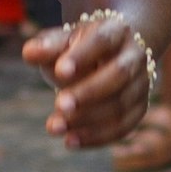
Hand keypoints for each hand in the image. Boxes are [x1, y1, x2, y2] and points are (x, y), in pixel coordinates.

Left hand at [23, 8, 157, 149]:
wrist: (111, 54)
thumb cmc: (79, 47)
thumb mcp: (62, 40)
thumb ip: (47, 46)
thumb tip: (29, 53)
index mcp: (116, 30)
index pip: (102, 40)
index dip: (83, 56)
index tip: (60, 71)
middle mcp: (135, 55)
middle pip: (119, 74)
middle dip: (89, 92)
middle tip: (59, 105)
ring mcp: (141, 83)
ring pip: (122, 104)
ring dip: (88, 120)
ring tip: (55, 128)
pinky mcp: (139, 108)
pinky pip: (123, 126)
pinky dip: (97, 137)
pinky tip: (70, 141)